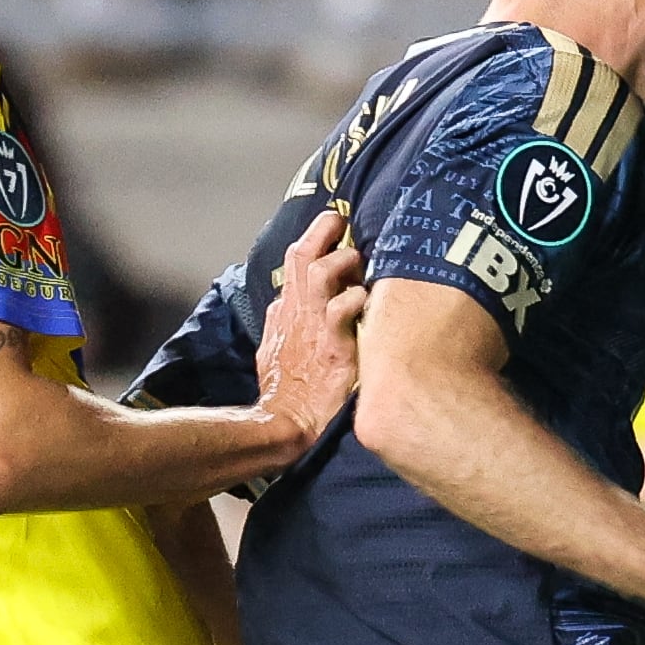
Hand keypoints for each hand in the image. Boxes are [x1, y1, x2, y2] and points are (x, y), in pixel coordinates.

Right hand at [252, 206, 368, 459]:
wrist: (286, 422)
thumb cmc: (288, 389)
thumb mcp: (278, 347)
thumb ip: (287, 320)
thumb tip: (290, 301)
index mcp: (285, 310)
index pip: (294, 262)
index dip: (313, 239)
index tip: (332, 225)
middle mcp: (296, 312)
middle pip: (303, 256)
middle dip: (322, 232)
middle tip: (342, 221)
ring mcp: (312, 328)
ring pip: (320, 274)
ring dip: (342, 262)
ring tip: (358, 263)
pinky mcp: (331, 348)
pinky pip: (342, 311)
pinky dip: (355, 299)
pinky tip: (367, 300)